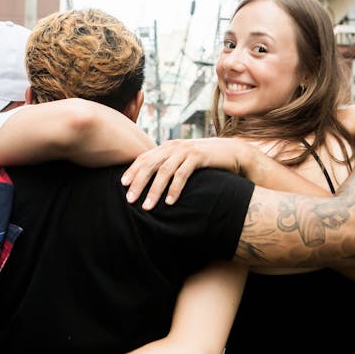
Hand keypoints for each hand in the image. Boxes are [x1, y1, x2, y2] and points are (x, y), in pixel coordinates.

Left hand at [121, 138, 248, 209]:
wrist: (232, 152)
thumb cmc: (206, 160)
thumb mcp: (184, 160)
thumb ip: (169, 165)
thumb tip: (151, 180)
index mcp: (167, 147)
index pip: (144, 158)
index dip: (132, 170)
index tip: (122, 185)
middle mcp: (174, 146)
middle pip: (150, 164)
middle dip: (138, 182)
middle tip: (130, 199)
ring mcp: (186, 150)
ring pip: (164, 171)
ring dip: (154, 190)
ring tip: (147, 206)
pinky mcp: (198, 156)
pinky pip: (182, 174)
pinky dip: (174, 189)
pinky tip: (170, 202)